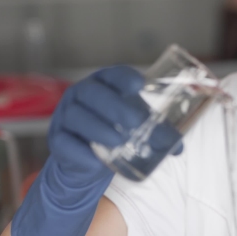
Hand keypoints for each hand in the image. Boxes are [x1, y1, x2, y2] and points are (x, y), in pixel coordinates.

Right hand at [11, 66, 181, 235]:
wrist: (87, 158)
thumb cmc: (114, 131)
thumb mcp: (136, 127)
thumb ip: (157, 133)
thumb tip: (178, 146)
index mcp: (103, 85)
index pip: (111, 75)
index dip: (123, 77)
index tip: (139, 85)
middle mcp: (81, 97)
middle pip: (93, 94)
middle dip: (114, 106)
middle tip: (135, 121)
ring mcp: (65, 118)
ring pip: (76, 117)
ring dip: (98, 128)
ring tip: (118, 141)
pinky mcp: (58, 141)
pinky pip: (64, 144)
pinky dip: (80, 153)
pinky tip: (95, 161)